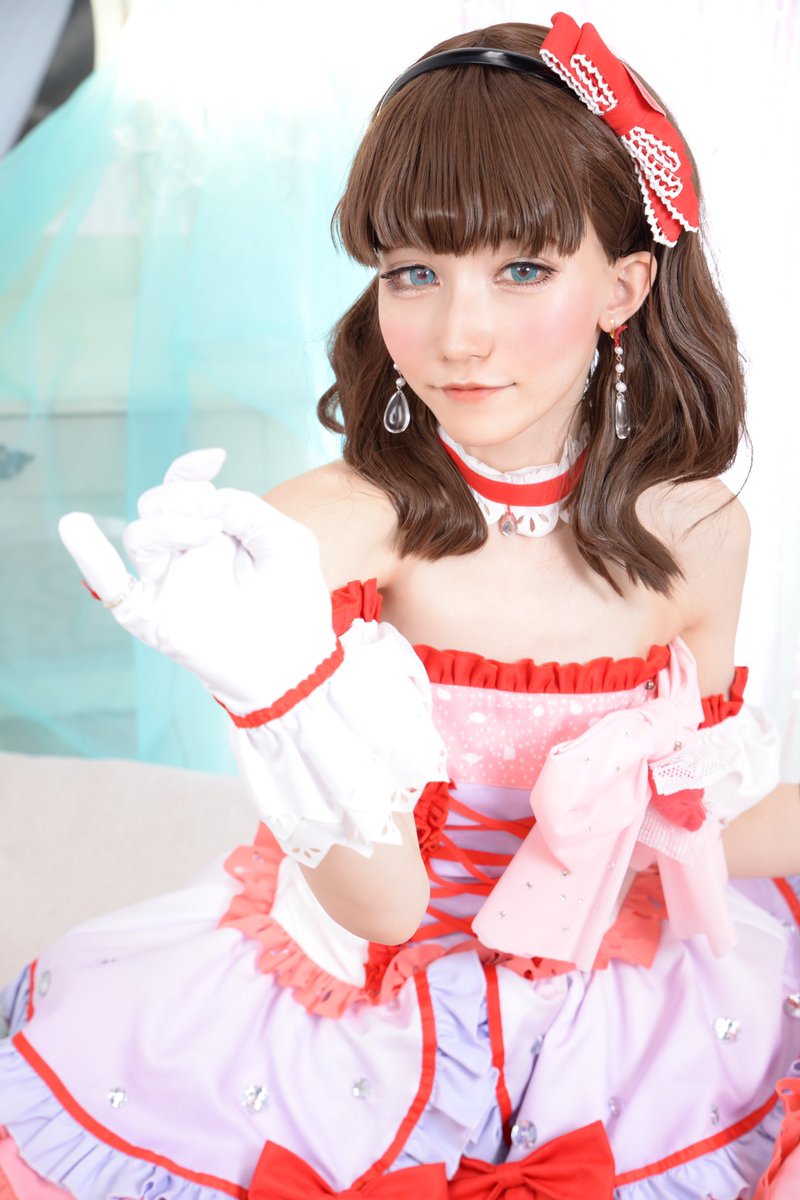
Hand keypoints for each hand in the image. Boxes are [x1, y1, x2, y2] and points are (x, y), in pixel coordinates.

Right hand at [58, 449, 336, 713]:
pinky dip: (90, 558)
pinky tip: (76, 528)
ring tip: (205, 533)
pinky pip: (111, 587)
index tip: (213, 459)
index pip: (186, 490)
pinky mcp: (154, 617)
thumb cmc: (294, 605)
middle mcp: (187, 554)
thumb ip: (250, 512)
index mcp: (217, 532)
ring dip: (167, 523)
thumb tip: (211, 497)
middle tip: (215, 517)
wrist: (295, 664)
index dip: (189, 470)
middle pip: (157, 505)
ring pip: (140, 536)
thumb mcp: (287, 544)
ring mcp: (168, 584)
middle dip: (182, 497)